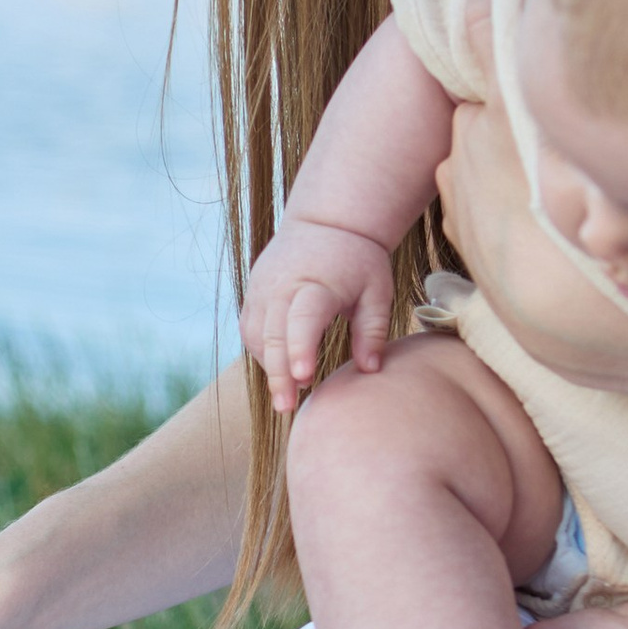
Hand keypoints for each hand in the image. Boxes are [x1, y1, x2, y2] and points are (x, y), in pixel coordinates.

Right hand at [240, 216, 397, 412]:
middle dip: (278, 373)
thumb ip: (373, 331)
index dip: (301, 349)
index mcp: (316, 283)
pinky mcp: (254, 293)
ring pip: (255, 336)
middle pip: (272, 335)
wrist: (326, 221)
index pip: (302, 319)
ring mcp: (262, 288)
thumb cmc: (358, 260)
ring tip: (287, 395)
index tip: (304, 377)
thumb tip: (370, 370)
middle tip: (287, 407)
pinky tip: (280, 370)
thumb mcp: (377, 291)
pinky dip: (262, 352)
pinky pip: (250, 329)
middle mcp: (281, 286)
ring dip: (269, 366)